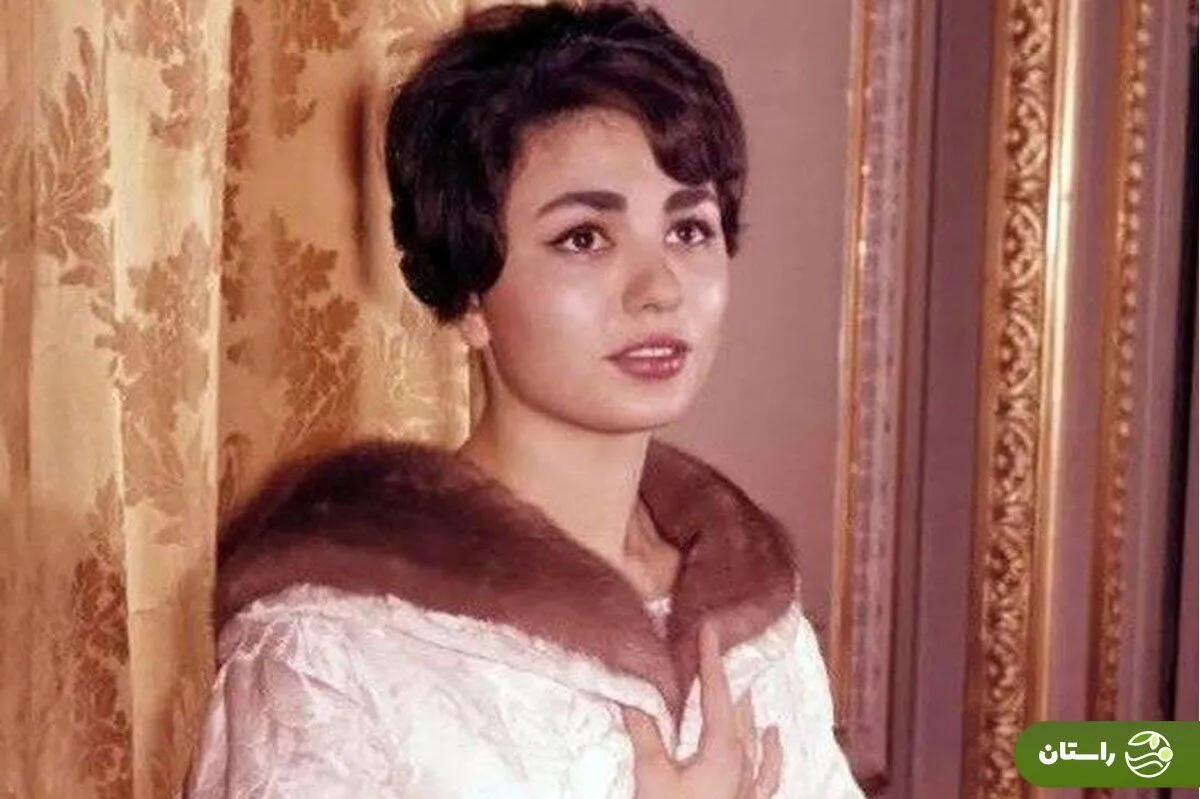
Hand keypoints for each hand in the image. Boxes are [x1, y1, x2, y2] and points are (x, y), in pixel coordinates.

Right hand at [622, 621, 783, 798]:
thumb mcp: (650, 776)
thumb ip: (645, 733)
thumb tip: (632, 694)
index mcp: (723, 751)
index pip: (717, 693)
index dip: (712, 659)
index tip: (710, 627)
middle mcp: (743, 765)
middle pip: (738, 710)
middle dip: (725, 680)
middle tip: (713, 651)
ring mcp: (749, 787)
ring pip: (754, 736)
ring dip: (745, 709)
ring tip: (740, 685)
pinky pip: (768, 771)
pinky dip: (772, 750)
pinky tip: (774, 735)